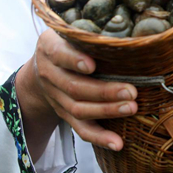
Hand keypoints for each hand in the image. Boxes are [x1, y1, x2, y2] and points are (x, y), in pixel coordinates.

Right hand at [18, 29, 138, 153]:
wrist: (40, 68)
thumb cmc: (66, 42)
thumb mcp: (68, 30)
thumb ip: (87, 32)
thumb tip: (130, 30)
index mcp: (49, 48)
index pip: (59, 54)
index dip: (73, 60)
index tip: (92, 65)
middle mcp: (49, 74)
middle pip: (74, 87)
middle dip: (104, 91)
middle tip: (131, 91)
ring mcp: (55, 97)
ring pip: (78, 109)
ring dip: (106, 111)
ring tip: (131, 108)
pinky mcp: (64, 114)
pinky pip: (80, 129)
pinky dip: (99, 137)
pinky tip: (117, 143)